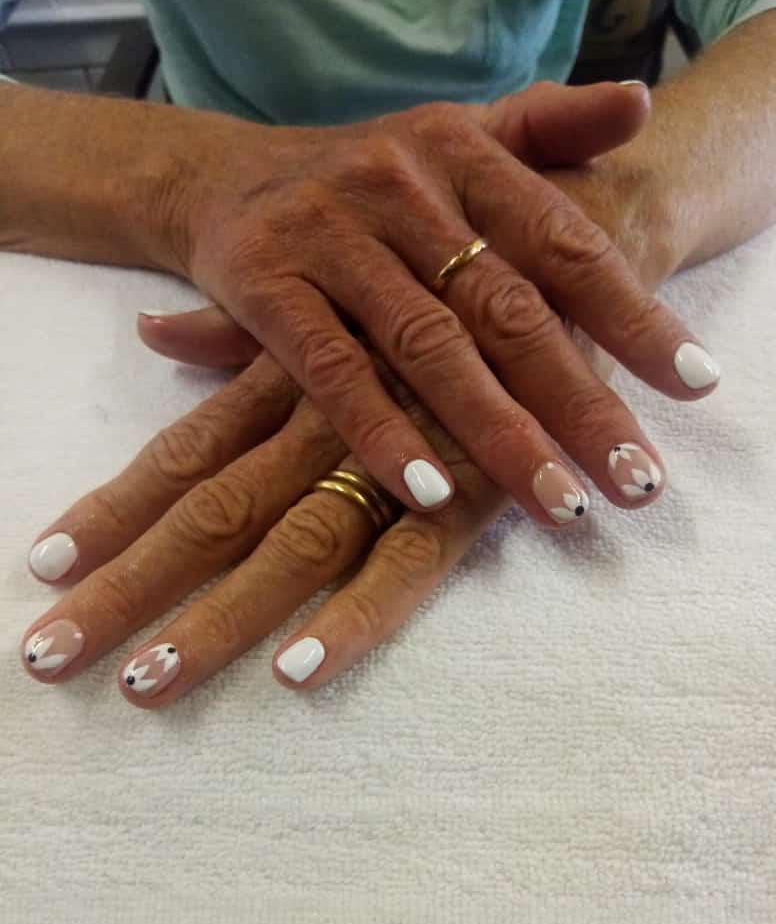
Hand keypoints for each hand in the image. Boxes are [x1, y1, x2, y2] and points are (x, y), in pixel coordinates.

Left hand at [21, 322, 617, 702]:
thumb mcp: (343, 296)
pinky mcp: (473, 489)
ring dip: (217, 620)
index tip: (44, 564)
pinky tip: (297, 672)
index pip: (184, 452)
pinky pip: (409, 563)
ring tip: (144, 687)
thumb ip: (246, 332)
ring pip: (290, 547)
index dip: (113, 508)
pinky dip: (357, 614)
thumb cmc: (451, 278)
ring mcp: (397, 458)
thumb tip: (153, 331)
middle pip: (210, 513)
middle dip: (128, 586)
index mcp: (293, 379)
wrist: (574, 236)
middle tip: (47, 656)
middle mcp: (327, 421)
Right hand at [162, 81, 718, 517]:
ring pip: (428, 347)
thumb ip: (547, 129)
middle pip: (508, 309)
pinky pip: (332, 370)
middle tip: (637, 479)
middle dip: (579, 400)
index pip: (563, 241)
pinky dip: (381, 431)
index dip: (633, 313)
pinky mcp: (266, 288)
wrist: (224, 176)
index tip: (694, 384)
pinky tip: (432, 494)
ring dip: (497, 433)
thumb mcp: (453, 139)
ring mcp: (330, 237)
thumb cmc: (364, 178)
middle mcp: (400, 188)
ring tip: (560, 505)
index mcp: (461, 152)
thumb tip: (638, 105)